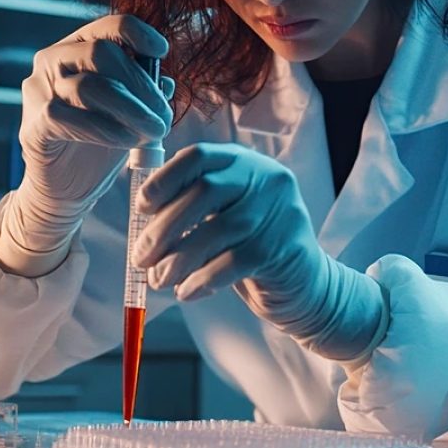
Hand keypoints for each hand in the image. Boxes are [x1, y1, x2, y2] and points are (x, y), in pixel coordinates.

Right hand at [19, 14, 171, 204]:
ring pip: (87, 86)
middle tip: (164, 115)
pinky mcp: (32, 125)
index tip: (161, 52)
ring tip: (152, 132)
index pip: (109, 26)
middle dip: (140, 84)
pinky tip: (126, 143)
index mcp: (78, 48)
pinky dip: (105, 130)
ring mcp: (38, 91)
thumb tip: (165, 82)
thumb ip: (143, 93)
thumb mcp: (129, 112)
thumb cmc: (99, 142)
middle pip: (100, 53)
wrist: (66, 188)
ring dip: (129, 110)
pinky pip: (68, 118)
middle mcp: (52, 61)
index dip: (138, 33)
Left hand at [133, 143, 385, 360]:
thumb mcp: (226, 215)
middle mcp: (266, 179)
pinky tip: (187, 291)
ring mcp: (280, 212)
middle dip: (165, 227)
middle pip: (205, 192)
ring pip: (217, 230)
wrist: (306, 287)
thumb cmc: (252, 248)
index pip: (199, 156)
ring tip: (158, 279)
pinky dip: (202, 280)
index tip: (141, 208)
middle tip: (141, 256)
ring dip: (178, 259)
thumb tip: (141, 220)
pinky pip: (232, 263)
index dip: (164, 179)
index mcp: (245, 163)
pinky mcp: (284, 249)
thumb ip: (192, 207)